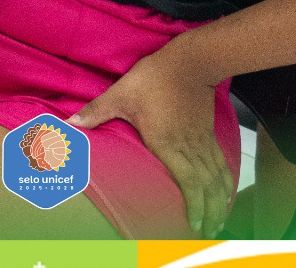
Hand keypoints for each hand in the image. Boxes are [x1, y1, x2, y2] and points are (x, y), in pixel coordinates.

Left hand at [70, 46, 231, 236]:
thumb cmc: (154, 78)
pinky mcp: (209, 134)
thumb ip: (97, 111)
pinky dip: (225, 182)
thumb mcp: (121, 94)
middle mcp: (189, 147)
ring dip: (220, 201)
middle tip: (207, 233)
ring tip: (218, 222)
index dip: (193, 204)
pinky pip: (221, 164)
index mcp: (168, 143)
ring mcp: (202, 141)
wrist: (189, 61)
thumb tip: (71, 123)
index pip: (187, 181)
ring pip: (216, 178)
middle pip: (206, 187)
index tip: (193, 223)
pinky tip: (225, 193)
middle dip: (209, 212)